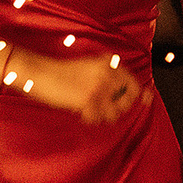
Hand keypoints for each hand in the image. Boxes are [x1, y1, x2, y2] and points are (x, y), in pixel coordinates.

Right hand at [6, 48, 140, 124]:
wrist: (38, 72)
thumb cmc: (60, 71)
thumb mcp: (89, 66)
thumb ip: (109, 76)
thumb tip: (134, 93)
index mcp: (108, 63)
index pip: (134, 83)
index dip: (139, 95)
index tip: (144, 101)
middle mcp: (108, 74)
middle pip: (128, 101)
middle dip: (118, 108)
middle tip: (102, 108)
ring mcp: (99, 88)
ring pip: (114, 113)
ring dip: (103, 114)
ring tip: (88, 108)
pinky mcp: (88, 101)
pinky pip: (98, 119)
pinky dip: (90, 118)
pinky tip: (79, 111)